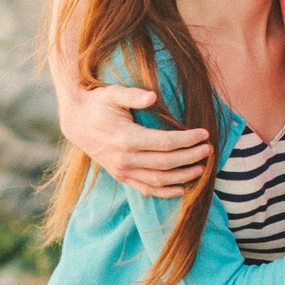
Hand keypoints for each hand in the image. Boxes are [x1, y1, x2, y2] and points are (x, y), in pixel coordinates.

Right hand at [56, 78, 205, 197]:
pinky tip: (182, 188)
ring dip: (183, 176)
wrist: (75, 122)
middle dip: (191, 157)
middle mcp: (125, 159)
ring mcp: (122, 170)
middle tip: (209, 149)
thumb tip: (153, 97)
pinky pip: (146, 189)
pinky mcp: (120, 176)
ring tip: (201, 168)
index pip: (165, 143)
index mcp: (126, 138)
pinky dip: (165, 191)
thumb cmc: (97, 103)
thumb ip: (133, 95)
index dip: (187, 139)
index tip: (204, 134)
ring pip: (159, 179)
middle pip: (166, 163)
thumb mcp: (113, 93)